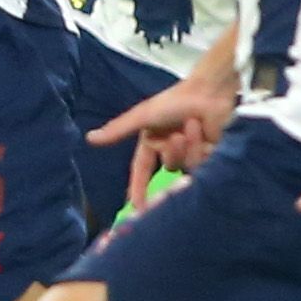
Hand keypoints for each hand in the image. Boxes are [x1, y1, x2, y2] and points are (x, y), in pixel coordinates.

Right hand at [90, 72, 231, 208]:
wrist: (208, 92)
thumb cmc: (174, 100)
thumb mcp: (142, 116)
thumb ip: (118, 130)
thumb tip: (90, 139)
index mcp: (153, 141)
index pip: (142, 170)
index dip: (138, 189)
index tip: (136, 208)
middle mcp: (171, 149)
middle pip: (169, 168)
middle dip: (172, 153)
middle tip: (176, 136)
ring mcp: (191, 152)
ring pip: (186, 167)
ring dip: (188, 147)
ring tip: (192, 125)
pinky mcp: (210, 155)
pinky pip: (202, 164)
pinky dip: (200, 146)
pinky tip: (204, 129)